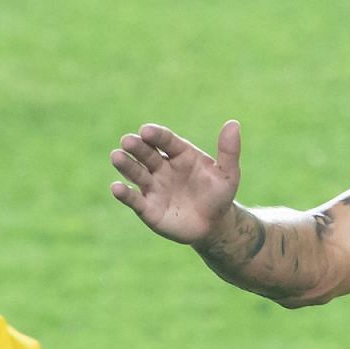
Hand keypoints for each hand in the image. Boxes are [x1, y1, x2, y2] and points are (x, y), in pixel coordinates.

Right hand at [110, 121, 242, 247]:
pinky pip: (134, 200)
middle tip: (127, 141)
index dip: (156, 135)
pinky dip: (124, 194)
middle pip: (146, 154)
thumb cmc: (219, 195)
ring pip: (136, 173)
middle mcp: (162, 168)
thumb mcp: (228, 174)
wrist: (214, 225)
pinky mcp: (148, 209)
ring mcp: (154, 187)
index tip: (146, 130)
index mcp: (180, 154)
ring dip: (126, 165)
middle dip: (136, 147)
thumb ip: (229, 151)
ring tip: (116, 156)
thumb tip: (233, 123)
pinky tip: (116, 188)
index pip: (165, 140)